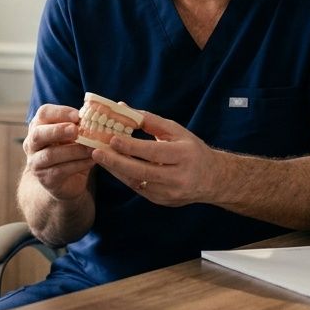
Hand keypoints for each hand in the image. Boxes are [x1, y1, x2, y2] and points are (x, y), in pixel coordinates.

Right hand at [23, 104, 94, 200]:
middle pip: (39, 134)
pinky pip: (60, 171)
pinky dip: (78, 165)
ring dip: (73, 151)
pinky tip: (91, 162)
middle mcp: (32, 144)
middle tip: (76, 130)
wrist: (66, 181)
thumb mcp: (73, 136)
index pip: (44, 113)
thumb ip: (79, 126)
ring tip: (91, 149)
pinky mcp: (45, 179)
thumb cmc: (70, 152)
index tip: (78, 115)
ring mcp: (36, 163)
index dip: (60, 112)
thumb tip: (94, 115)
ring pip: (50, 155)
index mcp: (38, 126)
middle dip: (58, 131)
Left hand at [90, 111, 223, 206]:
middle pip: (143, 171)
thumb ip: (149, 120)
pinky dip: (124, 178)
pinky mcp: (163, 201)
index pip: (154, 152)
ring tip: (99, 158)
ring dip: (116, 170)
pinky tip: (113, 167)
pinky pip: (139, 189)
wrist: (213, 179)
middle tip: (96, 151)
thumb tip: (122, 108)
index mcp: (185, 155)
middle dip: (116, 162)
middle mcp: (179, 177)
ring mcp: (170, 193)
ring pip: (138, 183)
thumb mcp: (176, 131)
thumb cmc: (191, 149)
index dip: (132, 147)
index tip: (112, 139)